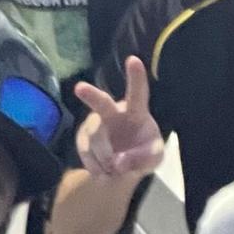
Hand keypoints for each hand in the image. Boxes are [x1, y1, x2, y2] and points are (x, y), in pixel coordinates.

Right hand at [70, 56, 162, 179]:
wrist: (124, 166)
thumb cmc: (143, 151)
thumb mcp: (154, 157)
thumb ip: (143, 158)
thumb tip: (117, 163)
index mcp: (136, 111)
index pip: (138, 93)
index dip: (136, 77)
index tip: (133, 59)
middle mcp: (112, 113)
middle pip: (101, 104)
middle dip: (91, 95)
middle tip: (79, 88)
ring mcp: (94, 126)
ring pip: (96, 141)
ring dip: (107, 160)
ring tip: (115, 170)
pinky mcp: (82, 140)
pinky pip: (85, 154)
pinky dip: (96, 168)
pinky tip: (104, 174)